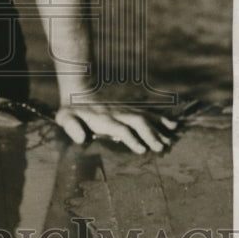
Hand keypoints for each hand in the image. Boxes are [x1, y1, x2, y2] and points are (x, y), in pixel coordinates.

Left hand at [54, 102, 176, 154]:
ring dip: (159, 128)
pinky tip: (173, 125)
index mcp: (103, 119)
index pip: (119, 129)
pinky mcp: (131, 107)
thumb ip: (72, 127)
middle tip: (161, 147)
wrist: (80, 88)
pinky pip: (148, 112)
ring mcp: (125, 109)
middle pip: (137, 123)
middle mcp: (117, 114)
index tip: (141, 149)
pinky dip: (161, 118)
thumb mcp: (65, 118)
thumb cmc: (71, 109)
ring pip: (146, 118)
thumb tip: (81, 139)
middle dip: (149, 134)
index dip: (130, 139)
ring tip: (171, 140)